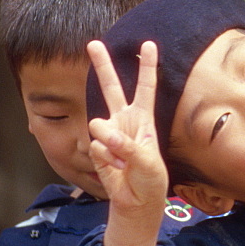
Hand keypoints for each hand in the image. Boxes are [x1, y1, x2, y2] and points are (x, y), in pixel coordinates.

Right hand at [87, 40, 168, 245]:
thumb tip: (102, 131)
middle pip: (112, 88)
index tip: (148, 43)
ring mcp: (109, 135)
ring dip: (109, 141)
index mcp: (144, 119)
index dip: (147, 66)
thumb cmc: (150, 180)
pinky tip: (116, 170)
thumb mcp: (148, 163)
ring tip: (124, 162)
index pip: (146, 88)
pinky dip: (108, 161)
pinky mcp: (97, 149)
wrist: (136, 202)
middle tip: (93, 43)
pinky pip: (97, 148)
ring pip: (97, 122)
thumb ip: (127, 145)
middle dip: (102, 66)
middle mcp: (125, 121)